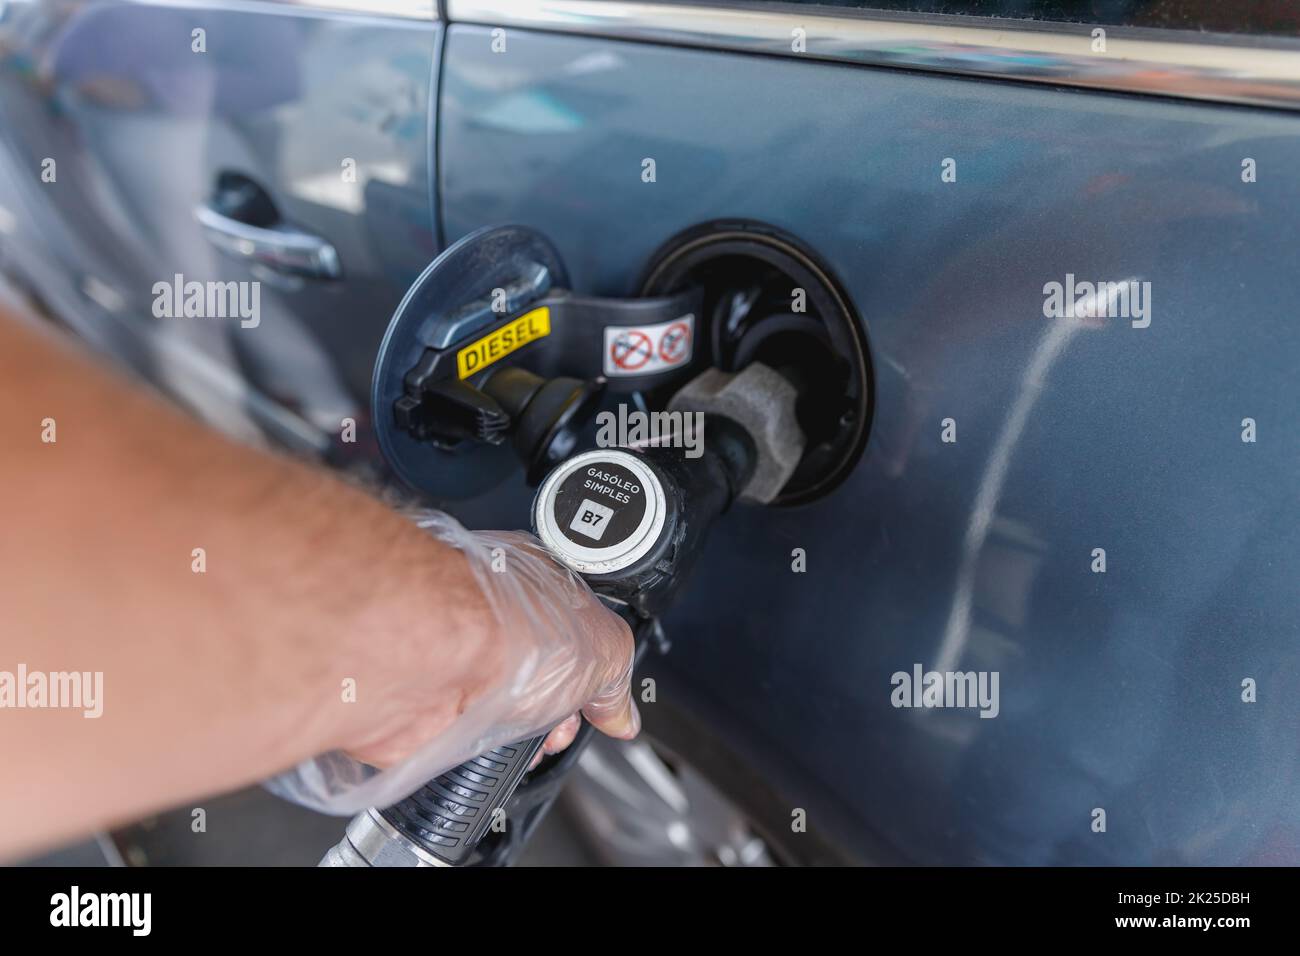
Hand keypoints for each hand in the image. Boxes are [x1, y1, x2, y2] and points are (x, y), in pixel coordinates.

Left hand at [268, 513, 639, 813]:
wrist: (436, 656)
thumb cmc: (509, 629)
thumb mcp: (604, 649)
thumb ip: (617, 679)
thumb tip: (621, 710)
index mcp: (536, 584)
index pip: (571, 629)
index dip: (592, 670)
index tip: (601, 701)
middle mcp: (490, 616)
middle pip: (535, 672)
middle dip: (556, 710)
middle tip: (564, 723)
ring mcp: (455, 660)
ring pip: (498, 707)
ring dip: (518, 735)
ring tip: (529, 739)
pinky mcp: (423, 703)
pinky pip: (459, 736)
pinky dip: (478, 754)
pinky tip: (490, 749)